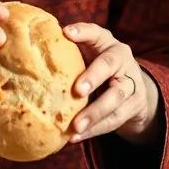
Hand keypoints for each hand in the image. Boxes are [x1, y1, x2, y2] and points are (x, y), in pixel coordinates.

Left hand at [63, 23, 160, 144]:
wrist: (133, 87)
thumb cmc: (100, 66)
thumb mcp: (91, 54)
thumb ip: (70, 50)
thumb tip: (35, 44)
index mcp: (108, 44)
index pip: (96, 33)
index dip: (83, 32)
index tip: (66, 33)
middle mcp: (122, 61)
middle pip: (109, 66)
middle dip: (93, 77)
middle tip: (78, 90)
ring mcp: (131, 84)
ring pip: (115, 99)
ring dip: (94, 114)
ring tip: (75, 126)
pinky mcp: (133, 107)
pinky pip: (114, 120)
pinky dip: (94, 130)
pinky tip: (76, 136)